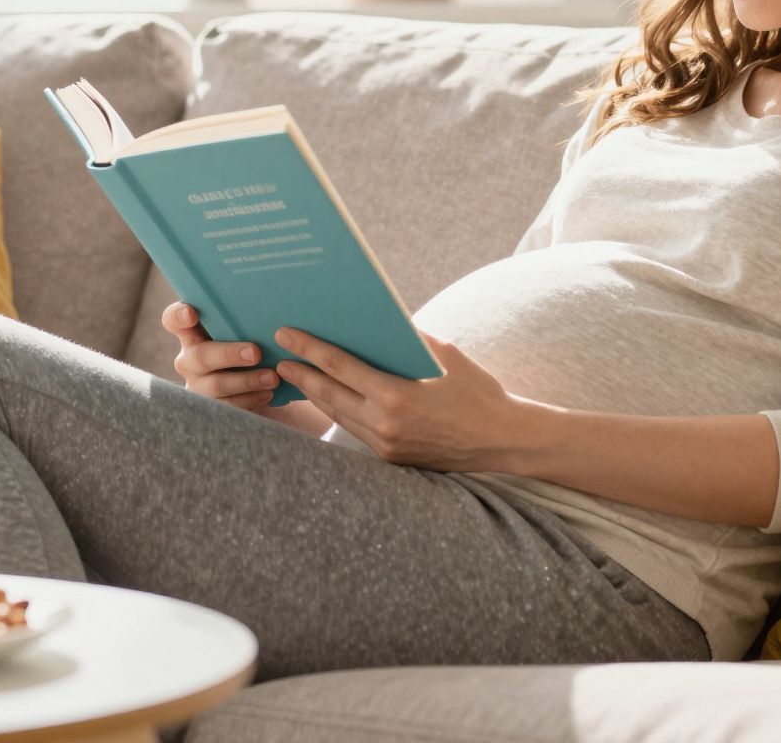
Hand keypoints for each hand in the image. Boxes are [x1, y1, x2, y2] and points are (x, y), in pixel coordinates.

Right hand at [163, 302, 331, 436]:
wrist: (255, 380)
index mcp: (193, 333)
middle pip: (200, 356)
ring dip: (247, 381)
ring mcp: (199, 384)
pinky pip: (229, 406)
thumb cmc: (248, 341)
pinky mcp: (212, 407)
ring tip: (272, 377)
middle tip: (255, 352)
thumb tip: (278, 302)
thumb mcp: (242, 328)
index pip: (173, 320)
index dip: (178, 317)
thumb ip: (245, 317)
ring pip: (216, 385)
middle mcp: (190, 358)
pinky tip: (269, 393)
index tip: (192, 314)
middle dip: (228, 354)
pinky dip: (251, 399)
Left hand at [272, 325, 528, 472]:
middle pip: (329, 395)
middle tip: (279, 358)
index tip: (287, 335)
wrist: (502, 441)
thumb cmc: (478, 392)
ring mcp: (386, 446)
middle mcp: (384, 425)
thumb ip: (409, 339)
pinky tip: (329, 400)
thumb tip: (378, 322)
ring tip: (297, 378)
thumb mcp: (445, 355)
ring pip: (338, 416)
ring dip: (315, 396)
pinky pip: (355, 431)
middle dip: (302, 374)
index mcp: (395, 396)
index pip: (339, 367)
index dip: (309, 349)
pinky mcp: (391, 459)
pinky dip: (338, 413)